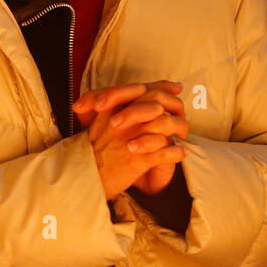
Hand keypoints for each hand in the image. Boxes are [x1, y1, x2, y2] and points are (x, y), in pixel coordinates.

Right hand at [74, 81, 186, 198]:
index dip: (164, 88)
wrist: (84, 177)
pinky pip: (165, 152)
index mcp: (113, 109)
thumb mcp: (101, 122)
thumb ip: (118, 105)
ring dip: (180, 127)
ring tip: (183, 135)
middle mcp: (123, 121)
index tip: (176, 90)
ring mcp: (130, 140)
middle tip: (182, 115)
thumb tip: (141, 90)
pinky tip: (181, 152)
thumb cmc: (95, 149)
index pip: (143, 89)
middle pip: (157, 103)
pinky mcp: (136, 160)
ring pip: (165, 125)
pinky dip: (177, 152)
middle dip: (175, 107)